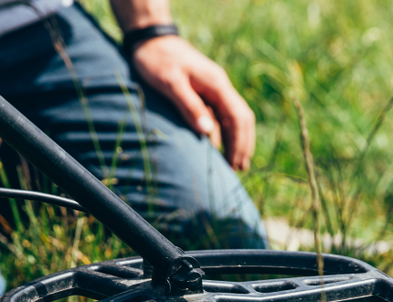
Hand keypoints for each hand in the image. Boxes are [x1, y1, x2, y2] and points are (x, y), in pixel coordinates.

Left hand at [132, 35, 254, 170]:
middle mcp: (220, 87)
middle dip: (242, 145)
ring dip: (236, 141)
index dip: (239, 143)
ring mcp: (214, 90)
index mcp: (217, 85)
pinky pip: (221, 116)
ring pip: (234, 119)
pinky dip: (224, 134)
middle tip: (239, 170)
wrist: (151, 40)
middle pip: (242, 119)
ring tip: (234, 164)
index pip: (238, 118)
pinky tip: (220, 148)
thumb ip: (189, 106)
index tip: (235, 164)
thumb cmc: (157, 60)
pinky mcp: (205, 93)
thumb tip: (207, 133)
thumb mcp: (170, 83)